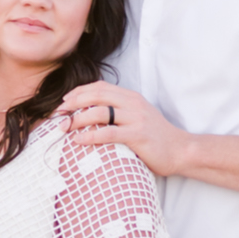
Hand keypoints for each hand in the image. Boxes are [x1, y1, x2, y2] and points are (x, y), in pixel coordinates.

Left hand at [59, 82, 191, 177]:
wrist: (180, 150)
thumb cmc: (155, 138)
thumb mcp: (137, 118)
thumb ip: (119, 112)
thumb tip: (92, 115)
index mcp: (130, 97)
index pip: (99, 87)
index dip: (78, 92)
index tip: (63, 102)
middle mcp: (132, 104)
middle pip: (96, 95)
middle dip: (73, 103)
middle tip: (58, 114)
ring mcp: (136, 118)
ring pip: (100, 112)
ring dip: (77, 119)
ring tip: (64, 127)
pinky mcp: (138, 135)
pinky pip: (109, 133)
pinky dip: (90, 135)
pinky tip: (78, 140)